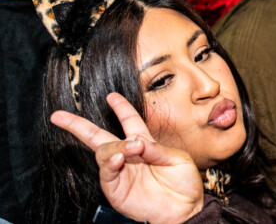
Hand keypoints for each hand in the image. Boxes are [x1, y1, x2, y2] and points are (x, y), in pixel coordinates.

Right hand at [50, 93, 203, 223]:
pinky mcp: (116, 189)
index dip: (120, 108)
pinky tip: (119, 159)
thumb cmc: (184, 183)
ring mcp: (120, 172)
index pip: (129, 121)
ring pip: (103, 152)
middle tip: (59, 116)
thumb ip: (157, 149)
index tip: (111, 96)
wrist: (185, 209)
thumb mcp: (177, 159)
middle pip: (99, 136)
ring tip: (132, 148)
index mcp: (145, 144)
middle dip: (78, 126)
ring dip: (115, 146)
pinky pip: (106, 173)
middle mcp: (128, 156)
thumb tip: (137, 141)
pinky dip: (110, 164)